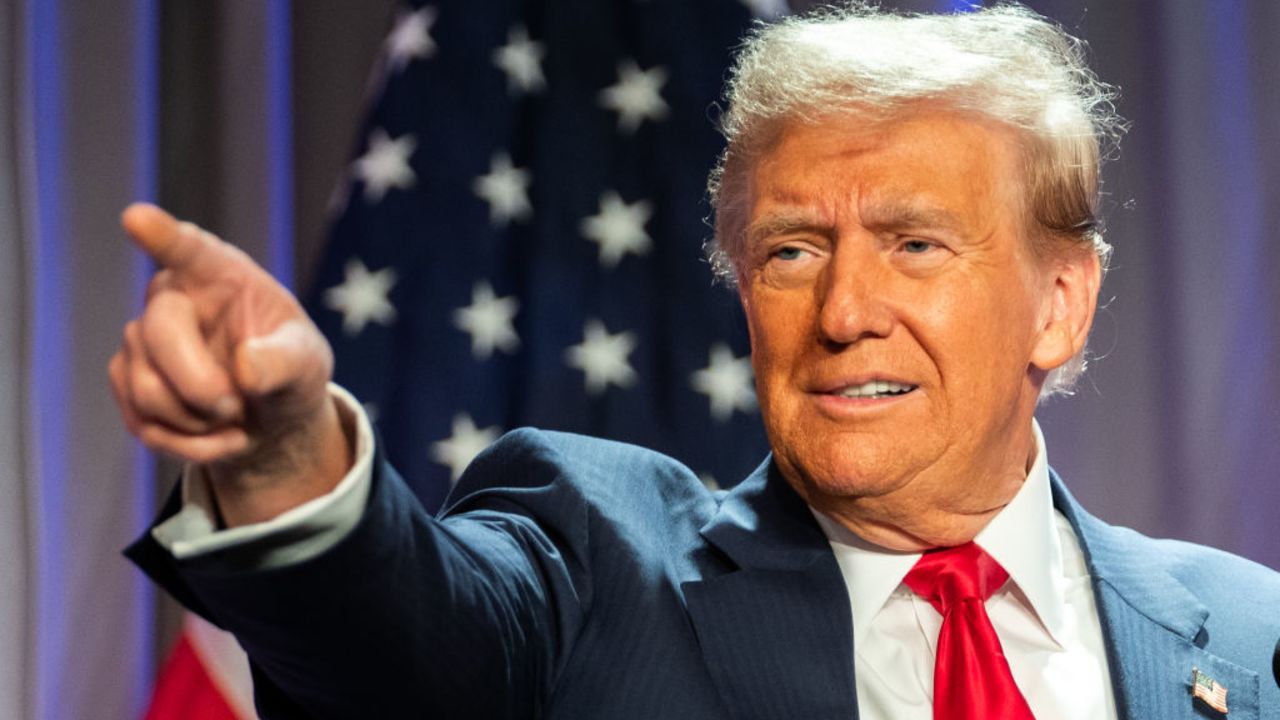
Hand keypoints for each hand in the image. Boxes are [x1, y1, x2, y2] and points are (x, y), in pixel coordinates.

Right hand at [109, 203, 351, 524]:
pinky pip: (144, 423)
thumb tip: (245, 368)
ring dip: (199, 422)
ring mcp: (141, 339)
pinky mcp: (127, 381)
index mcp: (221, 275)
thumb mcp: (307, 365)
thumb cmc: (290, 371)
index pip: (188, 249)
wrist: (269, 416)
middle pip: (157, 334)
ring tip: (236, 418)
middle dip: (201, 386)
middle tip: (237, 406)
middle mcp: (172, 298)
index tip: (137, 217)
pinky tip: (220, 437)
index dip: (163, 236)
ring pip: (147, 389)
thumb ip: (284, 362)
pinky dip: (189, 445)